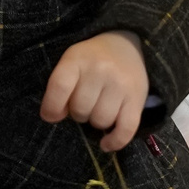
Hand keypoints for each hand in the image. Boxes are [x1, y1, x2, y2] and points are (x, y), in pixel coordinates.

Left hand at [41, 30, 150, 149]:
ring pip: (101, 121)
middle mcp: (100, 69)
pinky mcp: (137, 98)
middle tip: (85, 101)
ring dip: (96, 121)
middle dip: (78, 112)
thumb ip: (59, 87)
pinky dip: (115, 141)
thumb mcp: (70, 62)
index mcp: (77, 58)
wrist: (124, 44)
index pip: (59, 87)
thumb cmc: (91, 59)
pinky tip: (106, 144)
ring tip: (98, 108)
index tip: (51, 115)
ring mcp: (121, 84)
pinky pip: (126, 129)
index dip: (52, 107)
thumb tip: (53, 117)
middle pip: (81, 109)